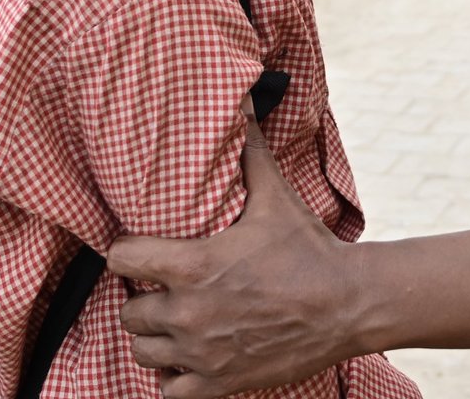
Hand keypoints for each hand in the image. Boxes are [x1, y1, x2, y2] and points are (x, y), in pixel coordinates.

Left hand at [107, 107, 358, 397]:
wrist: (347, 304)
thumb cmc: (307, 248)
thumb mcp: (275, 195)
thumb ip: (249, 150)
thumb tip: (242, 100)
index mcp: (195, 266)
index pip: (122, 259)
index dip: (126, 249)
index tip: (140, 246)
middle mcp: (189, 314)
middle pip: (128, 310)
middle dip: (142, 295)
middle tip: (161, 283)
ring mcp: (202, 355)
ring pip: (143, 352)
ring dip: (154, 335)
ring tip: (173, 318)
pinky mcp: (219, 385)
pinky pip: (169, 392)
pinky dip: (172, 377)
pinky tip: (188, 355)